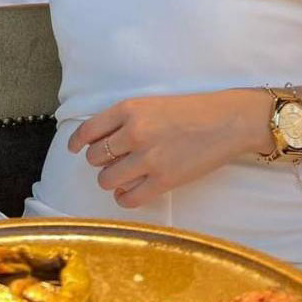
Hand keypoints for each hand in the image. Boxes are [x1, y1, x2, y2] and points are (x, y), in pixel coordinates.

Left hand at [67, 90, 270, 208]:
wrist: (226, 120)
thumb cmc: (191, 109)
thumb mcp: (153, 103)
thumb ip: (126, 118)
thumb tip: (101, 140)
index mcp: (130, 108)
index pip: (89, 130)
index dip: (77, 142)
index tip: (74, 148)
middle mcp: (134, 132)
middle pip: (95, 156)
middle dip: (100, 161)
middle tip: (112, 160)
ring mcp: (148, 158)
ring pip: (107, 179)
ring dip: (110, 180)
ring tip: (122, 176)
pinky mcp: (163, 181)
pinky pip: (128, 198)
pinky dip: (124, 197)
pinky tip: (130, 191)